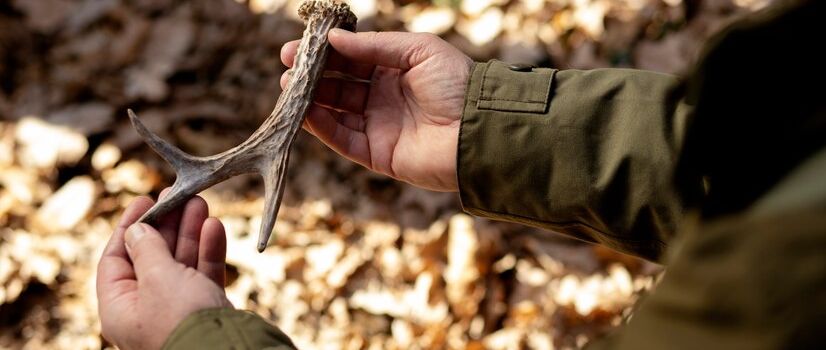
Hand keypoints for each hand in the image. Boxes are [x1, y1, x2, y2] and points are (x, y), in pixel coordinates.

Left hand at [96, 191, 230, 349]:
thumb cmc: (182, 319)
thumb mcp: (157, 277)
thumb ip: (147, 249)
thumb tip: (136, 230)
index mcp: (119, 307)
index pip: (116, 258)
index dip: (130, 226)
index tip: (145, 199)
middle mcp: (146, 308)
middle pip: (151, 256)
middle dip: (167, 223)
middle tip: (178, 195)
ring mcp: (177, 308)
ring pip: (181, 261)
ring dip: (190, 231)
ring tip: (201, 202)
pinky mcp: (205, 308)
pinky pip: (203, 273)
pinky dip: (208, 250)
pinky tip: (215, 227)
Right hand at [281, 29, 472, 191]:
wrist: (477, 131)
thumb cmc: (457, 84)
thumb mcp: (419, 50)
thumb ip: (375, 45)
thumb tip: (334, 39)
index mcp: (396, 70)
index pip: (352, 60)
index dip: (326, 53)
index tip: (299, 46)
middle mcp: (384, 97)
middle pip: (339, 84)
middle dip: (312, 75)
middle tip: (288, 66)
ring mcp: (379, 126)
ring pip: (336, 111)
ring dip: (311, 100)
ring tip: (289, 87)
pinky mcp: (377, 153)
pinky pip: (343, 138)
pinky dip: (322, 126)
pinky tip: (306, 111)